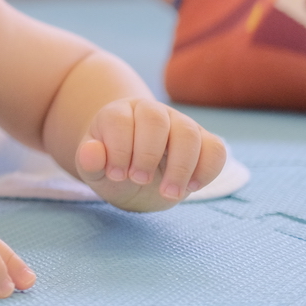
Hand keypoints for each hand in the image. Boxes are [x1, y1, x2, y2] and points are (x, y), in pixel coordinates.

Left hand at [74, 97, 226, 211]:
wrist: (137, 177)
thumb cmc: (114, 169)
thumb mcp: (94, 171)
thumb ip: (89, 162)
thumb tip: (91, 151)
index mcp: (119, 113)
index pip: (120, 119)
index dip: (119, 147)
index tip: (116, 175)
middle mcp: (151, 112)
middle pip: (155, 119)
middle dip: (148, 153)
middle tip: (139, 181)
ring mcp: (180, 124)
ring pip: (188, 132)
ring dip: (181, 165)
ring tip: (169, 193)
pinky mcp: (204, 141)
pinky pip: (216, 148)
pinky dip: (207, 169)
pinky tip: (191, 188)